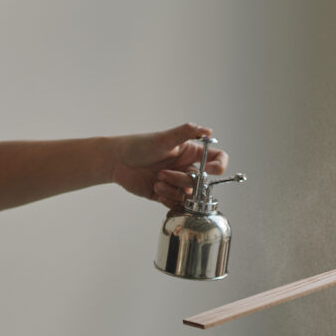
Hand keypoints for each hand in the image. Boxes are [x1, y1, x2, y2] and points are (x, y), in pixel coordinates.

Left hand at [110, 123, 228, 207]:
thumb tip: (208, 131)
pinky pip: (177, 204)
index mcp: (190, 152)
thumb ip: (187, 132)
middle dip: (182, 180)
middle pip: (201, 182)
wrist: (118, 161)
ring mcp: (177, 182)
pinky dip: (168, 198)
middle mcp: (186, 167)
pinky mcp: (166, 194)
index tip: (209, 170)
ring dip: (173, 190)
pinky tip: (156, 190)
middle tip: (162, 173)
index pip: (216, 159)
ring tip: (157, 182)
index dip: (218, 166)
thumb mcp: (164, 138)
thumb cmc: (139, 145)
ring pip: (188, 195)